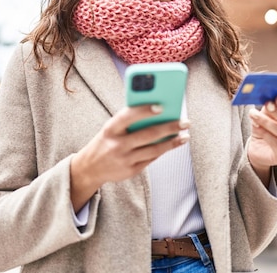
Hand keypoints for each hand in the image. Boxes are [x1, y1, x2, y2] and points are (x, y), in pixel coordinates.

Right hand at [69, 105, 188, 210]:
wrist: (90, 168)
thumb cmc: (107, 140)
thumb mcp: (111, 128)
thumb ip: (130, 121)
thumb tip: (160, 112)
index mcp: (110, 129)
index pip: (128, 116)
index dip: (144, 111)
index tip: (162, 106)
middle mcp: (117, 145)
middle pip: (148, 135)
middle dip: (169, 127)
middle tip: (186, 122)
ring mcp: (124, 159)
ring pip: (154, 149)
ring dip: (172, 142)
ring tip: (185, 135)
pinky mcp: (131, 171)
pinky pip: (152, 158)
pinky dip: (164, 150)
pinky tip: (174, 143)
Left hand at [247, 96, 276, 185]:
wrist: (261, 149)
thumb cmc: (268, 128)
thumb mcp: (269, 115)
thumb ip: (270, 107)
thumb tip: (267, 99)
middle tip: (266, 104)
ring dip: (266, 122)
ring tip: (254, 114)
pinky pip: (275, 143)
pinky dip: (265, 133)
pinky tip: (256, 126)